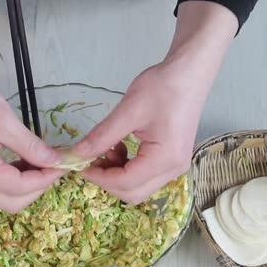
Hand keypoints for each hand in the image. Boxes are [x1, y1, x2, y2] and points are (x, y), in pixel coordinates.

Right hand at [0, 76, 64, 212]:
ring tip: (41, 162)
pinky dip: (14, 181)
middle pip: (13, 202)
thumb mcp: (5, 122)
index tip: (64, 164)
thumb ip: (31, 146)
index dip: (46, 179)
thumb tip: (55, 162)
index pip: (20, 188)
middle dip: (38, 187)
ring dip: (27, 186)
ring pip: (6, 199)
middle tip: (54, 165)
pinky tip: (25, 163)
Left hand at [73, 1, 235, 203]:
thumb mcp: (128, 111)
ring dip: (116, 175)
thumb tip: (77, 154)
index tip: (79, 163)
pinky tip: (119, 147)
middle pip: (133, 193)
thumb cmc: (163, 87)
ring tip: (106, 149)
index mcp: (165, 159)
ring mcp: (175, 167)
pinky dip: (127, 168)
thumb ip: (102, 136)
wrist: (189, 73)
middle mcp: (173, 169)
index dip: (98, 177)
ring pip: (138, 187)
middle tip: (90, 158)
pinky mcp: (172, 160)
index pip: (125, 182)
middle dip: (107, 180)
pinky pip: (145, 176)